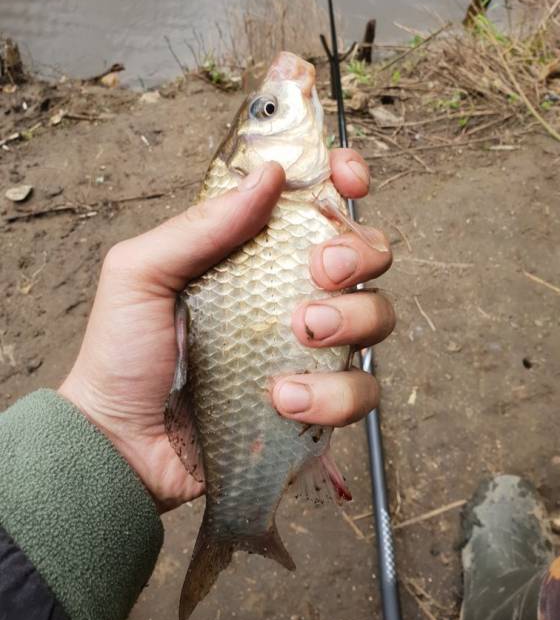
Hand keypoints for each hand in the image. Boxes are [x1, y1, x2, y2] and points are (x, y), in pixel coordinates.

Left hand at [59, 149, 393, 510]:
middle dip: (359, 252)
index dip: (344, 181)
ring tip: (300, 336)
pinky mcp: (319, 401)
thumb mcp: (142, 274)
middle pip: (368, 253)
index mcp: (254, 253)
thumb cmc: (122, 354)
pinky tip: (281, 399)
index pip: (317, 203)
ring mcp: (311, 347)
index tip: (348, 181)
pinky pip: (361, 390)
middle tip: (320, 272)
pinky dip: (330, 394)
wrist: (122, 444)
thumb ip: (200, 225)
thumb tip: (268, 175)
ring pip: (377, 315)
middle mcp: (291, 292)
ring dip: (350, 320)